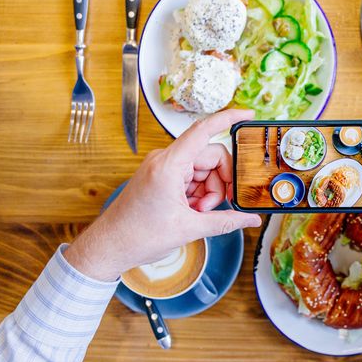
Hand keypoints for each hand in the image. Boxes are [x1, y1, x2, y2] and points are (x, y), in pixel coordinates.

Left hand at [64, 109, 261, 280]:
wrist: (110, 246)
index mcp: (169, 165)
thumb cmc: (137, 235)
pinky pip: (191, 177)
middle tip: (216, 206)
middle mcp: (165, 160)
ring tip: (197, 213)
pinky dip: (198, 193)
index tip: (248, 115)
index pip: (203, 130)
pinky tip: (191, 211)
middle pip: (210, 157)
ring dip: (208, 191)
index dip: (228, 119)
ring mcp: (163, 167)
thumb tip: (250, 219)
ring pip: (203, 169)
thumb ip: (225, 221)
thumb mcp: (189, 229)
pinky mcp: (162, 176)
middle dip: (220, 182)